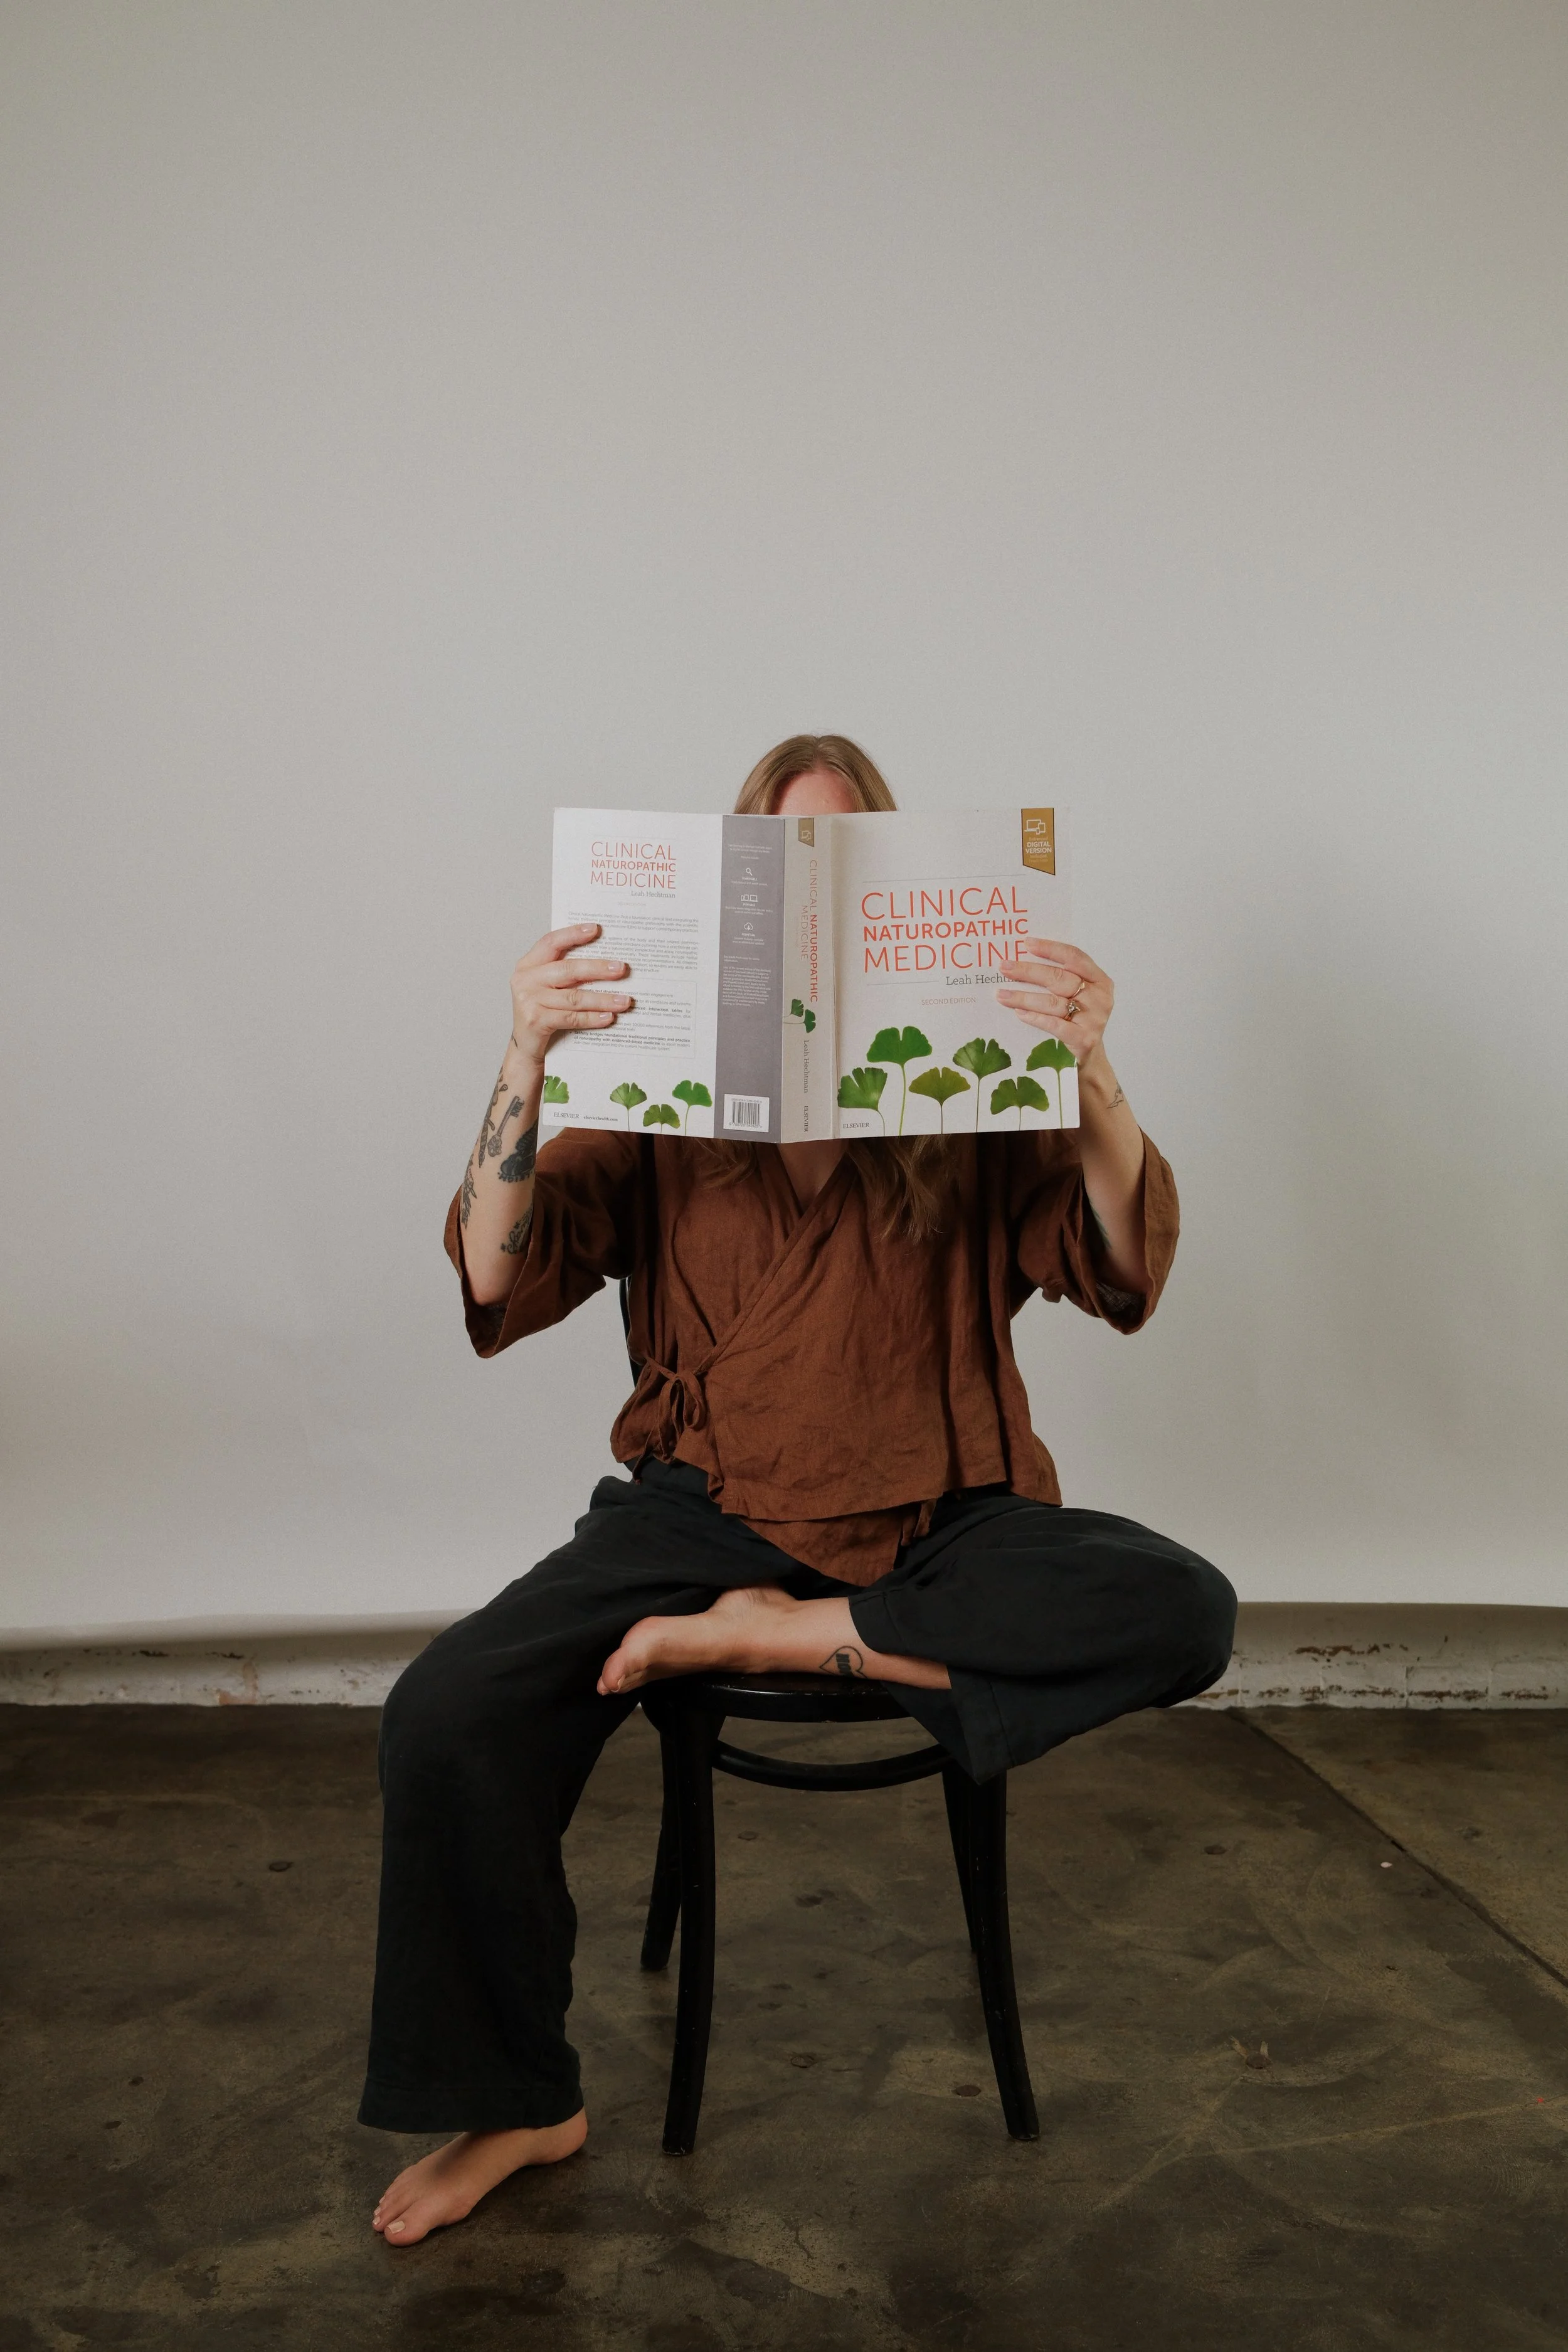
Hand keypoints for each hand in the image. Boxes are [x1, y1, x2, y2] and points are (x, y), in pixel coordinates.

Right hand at [508, 924, 632, 1076]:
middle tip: (621, 969)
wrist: (526, 1046)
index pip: (551, 943)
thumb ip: (565, 972)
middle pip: (567, 969)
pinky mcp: (536, 1021)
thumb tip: (606, 962)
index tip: (596, 929)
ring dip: (603, 999)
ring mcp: (528, 1001)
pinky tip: (609, 1017)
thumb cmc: (543, 1012)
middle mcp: (525, 980)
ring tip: (624, 1000)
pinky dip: (592, 1018)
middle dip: (598, 969)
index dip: (573, 934)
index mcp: (528, 965)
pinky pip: (571, 1018)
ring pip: (574, 997)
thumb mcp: (548, 987)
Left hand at [995, 937, 1112, 1070]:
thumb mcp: (1078, 996)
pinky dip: (1034, 1017)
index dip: (1050, 948)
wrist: (1090, 1059)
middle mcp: (1100, 998)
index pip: (1074, 957)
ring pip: (1052, 1002)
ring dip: (1023, 997)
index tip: (1026, 943)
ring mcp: (1094, 1019)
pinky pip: (1054, 1024)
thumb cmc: (1078, 1021)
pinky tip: (1018, 1013)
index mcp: (1100, 980)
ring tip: (1001, 994)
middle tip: (1004, 967)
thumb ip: (1061, 978)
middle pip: (1060, 978)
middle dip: (1028, 971)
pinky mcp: (1084, 1039)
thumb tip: (1023, 959)